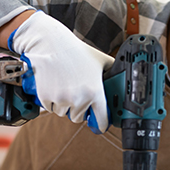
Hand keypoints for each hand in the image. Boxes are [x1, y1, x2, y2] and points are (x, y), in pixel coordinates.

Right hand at [9, 11, 113, 131]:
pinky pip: (50, 108)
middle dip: (78, 109)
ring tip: (65, 86)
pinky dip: (52, 101)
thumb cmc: (77, 52)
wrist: (52, 44)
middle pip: (78, 117)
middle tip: (76, 93)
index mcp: (95, 92)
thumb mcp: (101, 60)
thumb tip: (123, 80)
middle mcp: (79, 98)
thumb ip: (112, 72)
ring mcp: (61, 99)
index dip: (101, 123)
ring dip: (64, 105)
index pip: (101, 119)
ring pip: (63, 113)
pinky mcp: (46, 97)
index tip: (100, 125)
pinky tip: (54, 86)